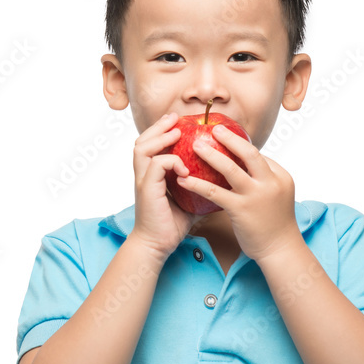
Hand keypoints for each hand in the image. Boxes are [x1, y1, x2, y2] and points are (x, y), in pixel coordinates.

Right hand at [131, 112, 206, 260]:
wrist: (157, 245)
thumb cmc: (172, 225)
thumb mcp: (187, 199)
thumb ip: (196, 185)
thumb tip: (221, 178)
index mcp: (150, 174)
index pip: (150, 144)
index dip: (161, 130)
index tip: (178, 121)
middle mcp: (143, 174)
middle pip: (142, 140)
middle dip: (158, 126)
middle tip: (175, 118)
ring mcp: (143, 181)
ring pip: (143, 148)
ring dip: (161, 138)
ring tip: (177, 133)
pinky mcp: (147, 190)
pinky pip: (157, 165)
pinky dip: (172, 162)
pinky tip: (186, 169)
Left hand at [173, 124, 301, 262]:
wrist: (280, 250)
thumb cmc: (275, 223)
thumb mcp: (276, 194)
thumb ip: (262, 178)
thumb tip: (243, 162)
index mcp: (280, 175)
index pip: (258, 154)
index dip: (240, 144)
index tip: (224, 137)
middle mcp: (270, 182)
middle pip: (249, 153)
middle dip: (230, 138)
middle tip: (214, 128)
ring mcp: (256, 196)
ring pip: (231, 169)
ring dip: (211, 155)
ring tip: (196, 145)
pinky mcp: (241, 210)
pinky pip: (215, 192)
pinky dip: (198, 184)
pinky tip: (184, 179)